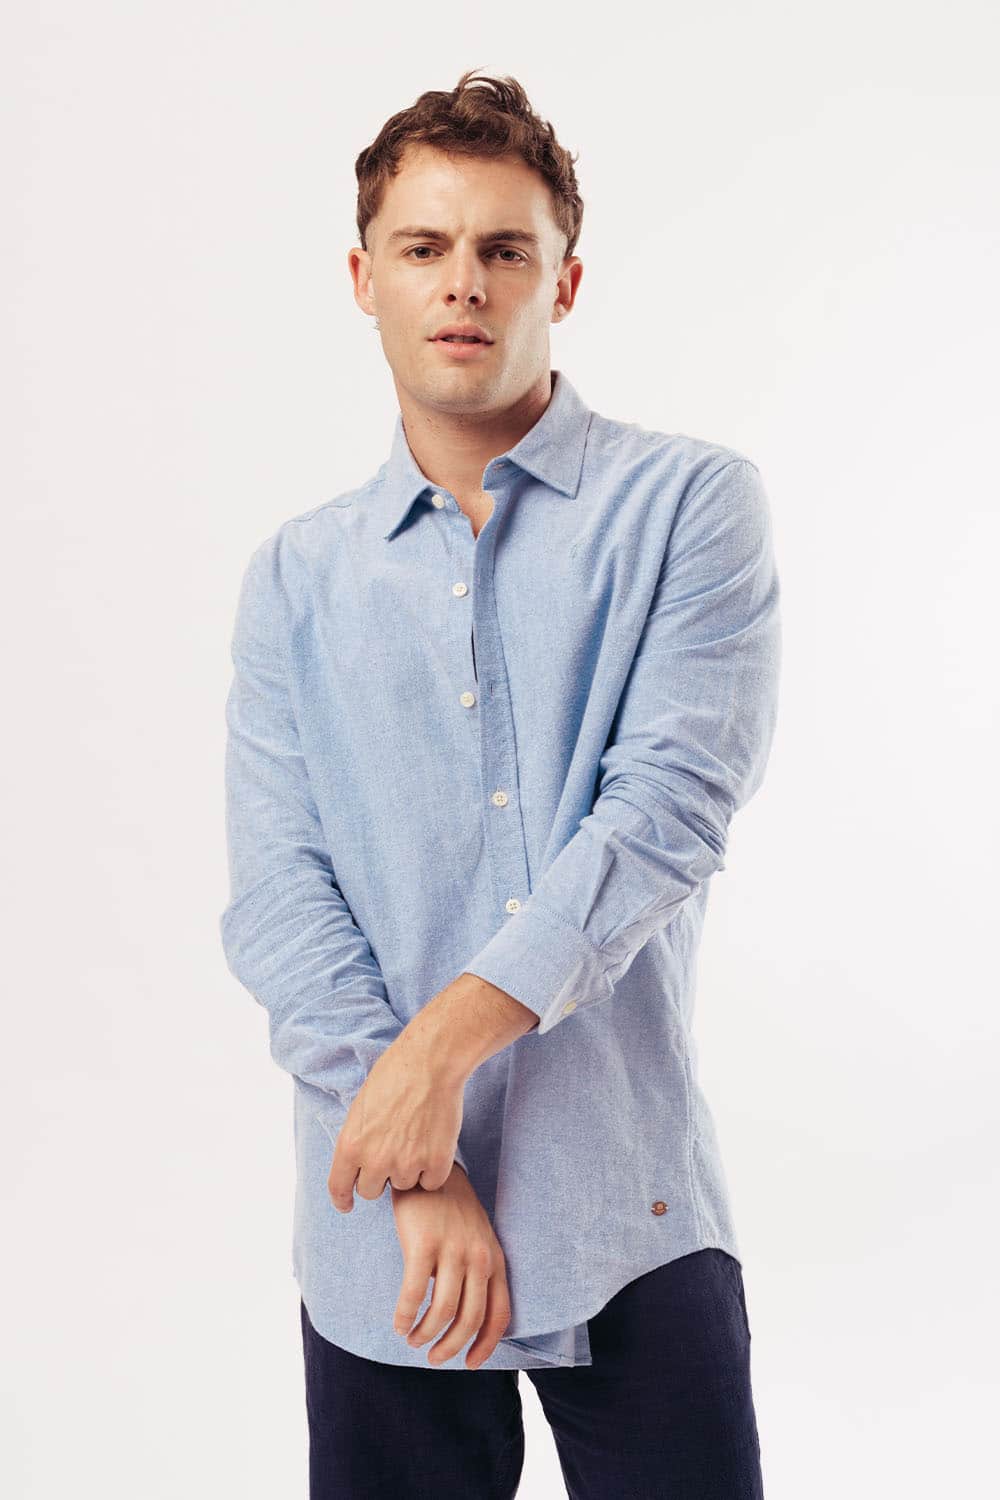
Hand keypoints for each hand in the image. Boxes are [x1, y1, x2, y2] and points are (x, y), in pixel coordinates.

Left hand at [327, 1028, 464, 1210]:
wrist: (429, 1063)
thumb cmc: (394, 1076)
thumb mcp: (361, 1108)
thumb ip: (358, 1140)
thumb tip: (358, 1163)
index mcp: (351, 1145)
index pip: (339, 1187)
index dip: (342, 1199)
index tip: (347, 1205)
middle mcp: (376, 1160)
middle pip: (372, 1191)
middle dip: (381, 1177)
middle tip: (394, 1153)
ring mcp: (407, 1164)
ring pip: (405, 1185)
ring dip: (410, 1170)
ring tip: (418, 1137)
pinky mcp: (435, 1163)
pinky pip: (431, 1182)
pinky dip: (434, 1169)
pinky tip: (436, 1143)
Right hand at [391, 1163, 511, 1369]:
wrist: (430, 1171)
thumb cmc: (452, 1209)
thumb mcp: (478, 1238)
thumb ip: (479, 1272)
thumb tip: (466, 1318)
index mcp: (494, 1259)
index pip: (499, 1314)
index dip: (486, 1345)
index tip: (470, 1364)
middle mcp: (477, 1257)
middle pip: (470, 1319)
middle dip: (452, 1347)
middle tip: (434, 1357)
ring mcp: (451, 1250)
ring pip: (442, 1312)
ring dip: (425, 1334)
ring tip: (412, 1339)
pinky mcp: (423, 1245)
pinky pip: (413, 1293)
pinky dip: (405, 1316)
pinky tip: (399, 1323)